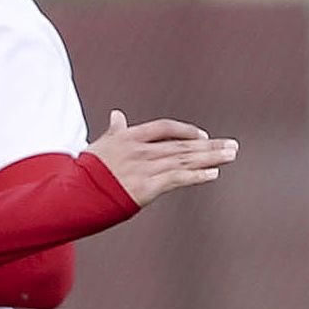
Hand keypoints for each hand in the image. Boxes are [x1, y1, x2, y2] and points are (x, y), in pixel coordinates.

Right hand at [84, 111, 237, 203]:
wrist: (75, 194)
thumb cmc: (86, 171)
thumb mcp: (100, 146)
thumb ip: (114, 130)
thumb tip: (117, 114)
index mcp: (130, 137)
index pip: (164, 128)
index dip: (185, 131)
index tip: (203, 136)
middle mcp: (141, 150)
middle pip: (182, 145)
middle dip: (209, 146)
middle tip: (232, 145)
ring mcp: (145, 168)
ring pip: (185, 160)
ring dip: (210, 157)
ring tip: (231, 155)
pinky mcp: (148, 187)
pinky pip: (178, 179)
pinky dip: (197, 176)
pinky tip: (213, 173)